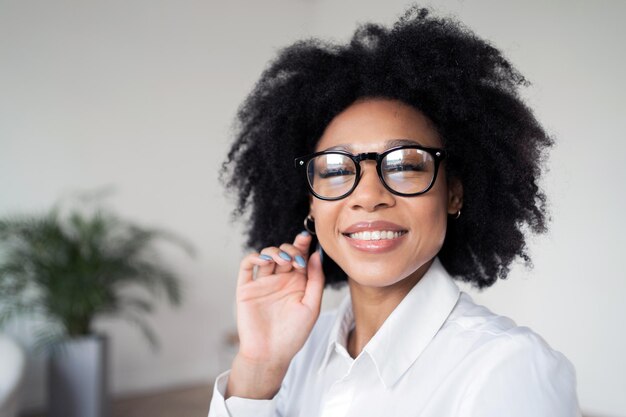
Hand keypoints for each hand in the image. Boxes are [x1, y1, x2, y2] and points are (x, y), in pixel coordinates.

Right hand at [226, 232, 324, 398]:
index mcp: (297, 284)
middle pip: (284, 253)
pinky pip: (247, 266)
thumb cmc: (293, 335)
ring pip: (266, 255)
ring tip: (281, 261)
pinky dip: (253, 257)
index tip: (306, 238)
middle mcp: (280, 280)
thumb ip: (315, 280)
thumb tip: (316, 255)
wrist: (270, 354)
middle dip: (290, 249)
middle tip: (294, 259)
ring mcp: (263, 283)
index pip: (300, 257)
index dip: (302, 245)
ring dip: (274, 252)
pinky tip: (263, 261)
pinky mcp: (246, 288)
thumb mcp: (312, 306)